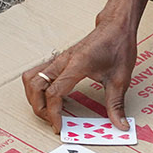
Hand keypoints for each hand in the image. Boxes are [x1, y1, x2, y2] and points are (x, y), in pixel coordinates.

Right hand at [22, 21, 137, 128]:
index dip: (53, 113)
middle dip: (39, 108)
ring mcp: (59, 59)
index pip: (54, 92)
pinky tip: (50, 97)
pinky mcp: (59, 60)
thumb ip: (116, 104)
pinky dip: (37, 88)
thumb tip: (120, 125)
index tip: (59, 126)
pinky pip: (38, 73)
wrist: (116, 26)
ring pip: (31, 78)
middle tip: (53, 121)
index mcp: (77, 64)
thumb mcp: (121, 78)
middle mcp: (63, 61)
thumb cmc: (117, 46)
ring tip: (47, 111)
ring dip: (33, 97)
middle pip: (35, 86)